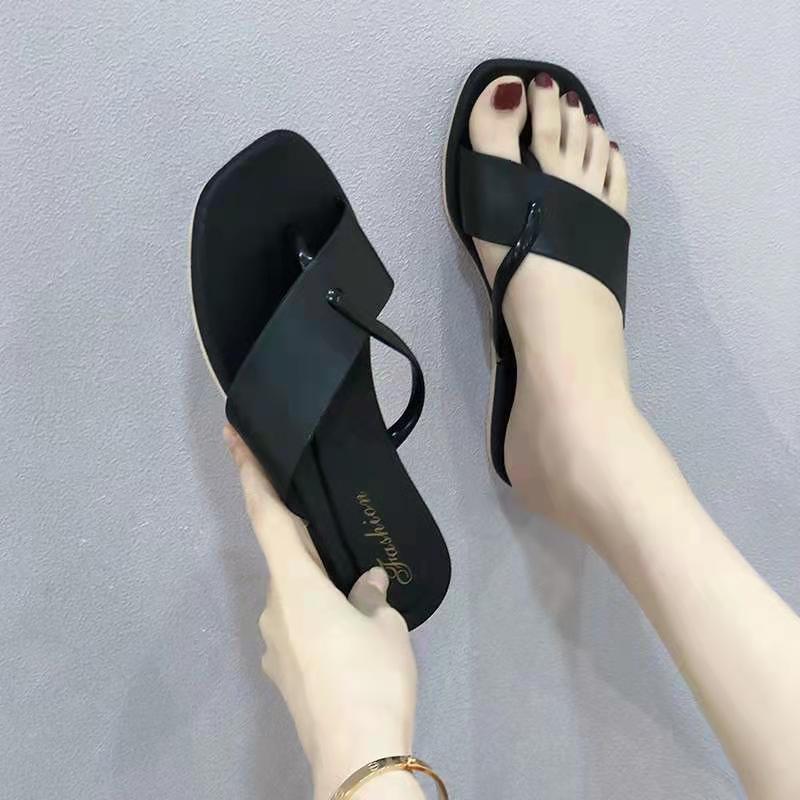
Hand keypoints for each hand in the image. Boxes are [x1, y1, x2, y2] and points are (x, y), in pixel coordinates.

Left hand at [224, 425, 418, 799]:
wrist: (356, 755)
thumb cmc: (370, 676)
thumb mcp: (386, 626)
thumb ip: (372, 597)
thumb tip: (367, 585)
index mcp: (295, 584)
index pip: (266, 515)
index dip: (250, 474)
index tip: (232, 438)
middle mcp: (273, 609)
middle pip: (287, 561)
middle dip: (310, 549)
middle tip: (343, 547)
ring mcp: (274, 644)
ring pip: (297, 600)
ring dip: (322, 593)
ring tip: (362, 607)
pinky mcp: (283, 672)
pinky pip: (301, 630)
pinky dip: (321, 622)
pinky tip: (351, 639)